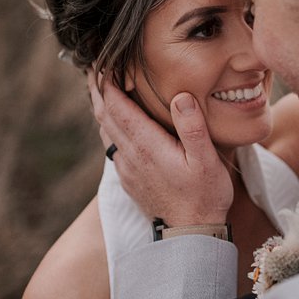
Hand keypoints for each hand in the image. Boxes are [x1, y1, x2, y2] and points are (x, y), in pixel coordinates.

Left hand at [88, 71, 233, 225]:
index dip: (107, 83)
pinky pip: (113, 145)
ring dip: (101, 107)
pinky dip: (110, 125)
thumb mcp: (206, 159)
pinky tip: (117, 122)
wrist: (191, 236)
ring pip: (106, 131)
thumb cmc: (204, 195)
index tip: (101, 62)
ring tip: (100, 88)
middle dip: (98, 90)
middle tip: (93, 67)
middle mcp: (131, 155)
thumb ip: (192, 126)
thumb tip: (180, 95)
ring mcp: (128, 168)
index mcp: (146, 145)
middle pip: (105, 116)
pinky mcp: (130, 178)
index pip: (117, 107)